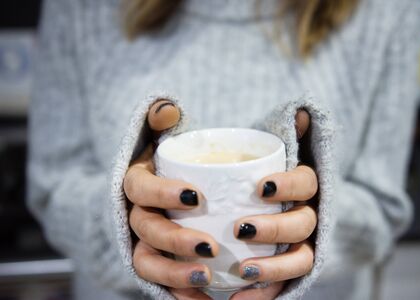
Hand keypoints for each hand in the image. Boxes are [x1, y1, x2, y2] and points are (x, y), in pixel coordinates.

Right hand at [124, 99, 219, 293]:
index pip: (140, 189)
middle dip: (174, 240)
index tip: (196, 196)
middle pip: (145, 230)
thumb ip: (162, 118)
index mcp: (135, 183)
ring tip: (206, 277)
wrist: (167, 187)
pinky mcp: (156, 260)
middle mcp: (134, 214)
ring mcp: (142, 240)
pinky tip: (205, 296)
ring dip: (175, 273)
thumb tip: (167, 109)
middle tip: (209, 245)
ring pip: (148, 261)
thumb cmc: (171, 161)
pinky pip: (161, 281)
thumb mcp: (164, 136)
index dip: (163, 194)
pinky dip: (179, 291)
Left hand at [230, 110, 317, 299]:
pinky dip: (264, 293)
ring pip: (299, 259)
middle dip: (276, 228)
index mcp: (304, 186)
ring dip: (274, 267)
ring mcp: (301, 245)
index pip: (307, 182)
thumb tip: (301, 111)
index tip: (261, 187)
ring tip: (243, 271)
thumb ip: (282, 131)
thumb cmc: (259, 175)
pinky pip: (283, 285)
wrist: (262, 204)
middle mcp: (308, 215)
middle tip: (241, 228)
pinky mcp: (287, 269)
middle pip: (303, 224)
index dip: (289, 185)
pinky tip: (238, 297)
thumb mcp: (267, 151)